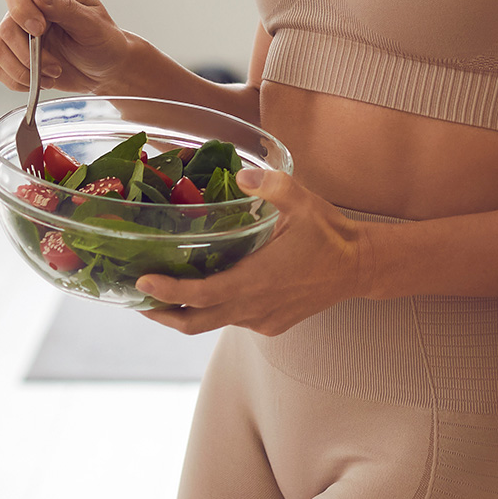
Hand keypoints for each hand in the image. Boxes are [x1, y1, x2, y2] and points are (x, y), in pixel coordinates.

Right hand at [0, 0, 131, 92]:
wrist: (107, 70)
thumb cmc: (104, 41)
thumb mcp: (92, 23)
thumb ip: (65, 7)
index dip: (20, 7)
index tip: (39, 29)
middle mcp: (29, 9)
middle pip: (5, 26)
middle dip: (29, 53)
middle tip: (55, 65)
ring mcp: (19, 34)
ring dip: (24, 69)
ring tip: (52, 73)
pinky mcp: (14, 56)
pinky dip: (18, 80)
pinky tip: (41, 81)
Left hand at [139, 169, 370, 336]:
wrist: (360, 268)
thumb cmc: (330, 235)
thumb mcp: (304, 201)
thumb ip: (273, 185)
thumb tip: (240, 174)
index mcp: (257, 281)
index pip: (201, 295)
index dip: (168, 292)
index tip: (142, 282)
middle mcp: (254, 307)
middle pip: (195, 322)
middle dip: (162, 313)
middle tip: (137, 297)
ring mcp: (262, 320)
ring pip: (214, 321)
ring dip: (188, 310)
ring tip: (165, 289)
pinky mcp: (271, 324)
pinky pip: (235, 319)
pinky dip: (216, 308)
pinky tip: (211, 286)